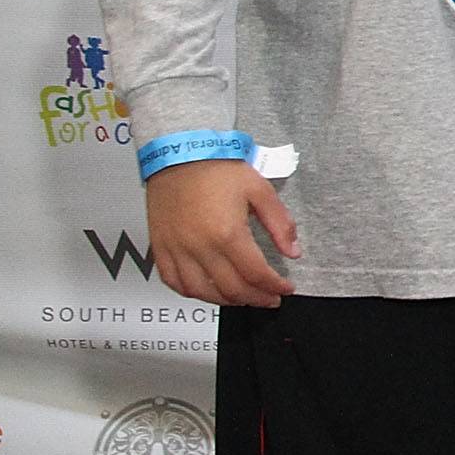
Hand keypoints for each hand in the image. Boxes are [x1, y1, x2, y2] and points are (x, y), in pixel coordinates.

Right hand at [143, 160, 299, 306]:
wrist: (179, 153)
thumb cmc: (217, 167)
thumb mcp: (260, 190)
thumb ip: (280, 224)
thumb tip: (293, 252)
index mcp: (227, 233)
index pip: (256, 274)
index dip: (275, 286)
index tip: (285, 288)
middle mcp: (200, 247)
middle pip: (232, 289)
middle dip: (256, 298)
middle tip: (269, 298)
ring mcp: (177, 250)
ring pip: (202, 292)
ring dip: (227, 301)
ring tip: (244, 296)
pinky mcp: (161, 247)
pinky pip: (174, 282)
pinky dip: (192, 293)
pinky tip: (208, 290)